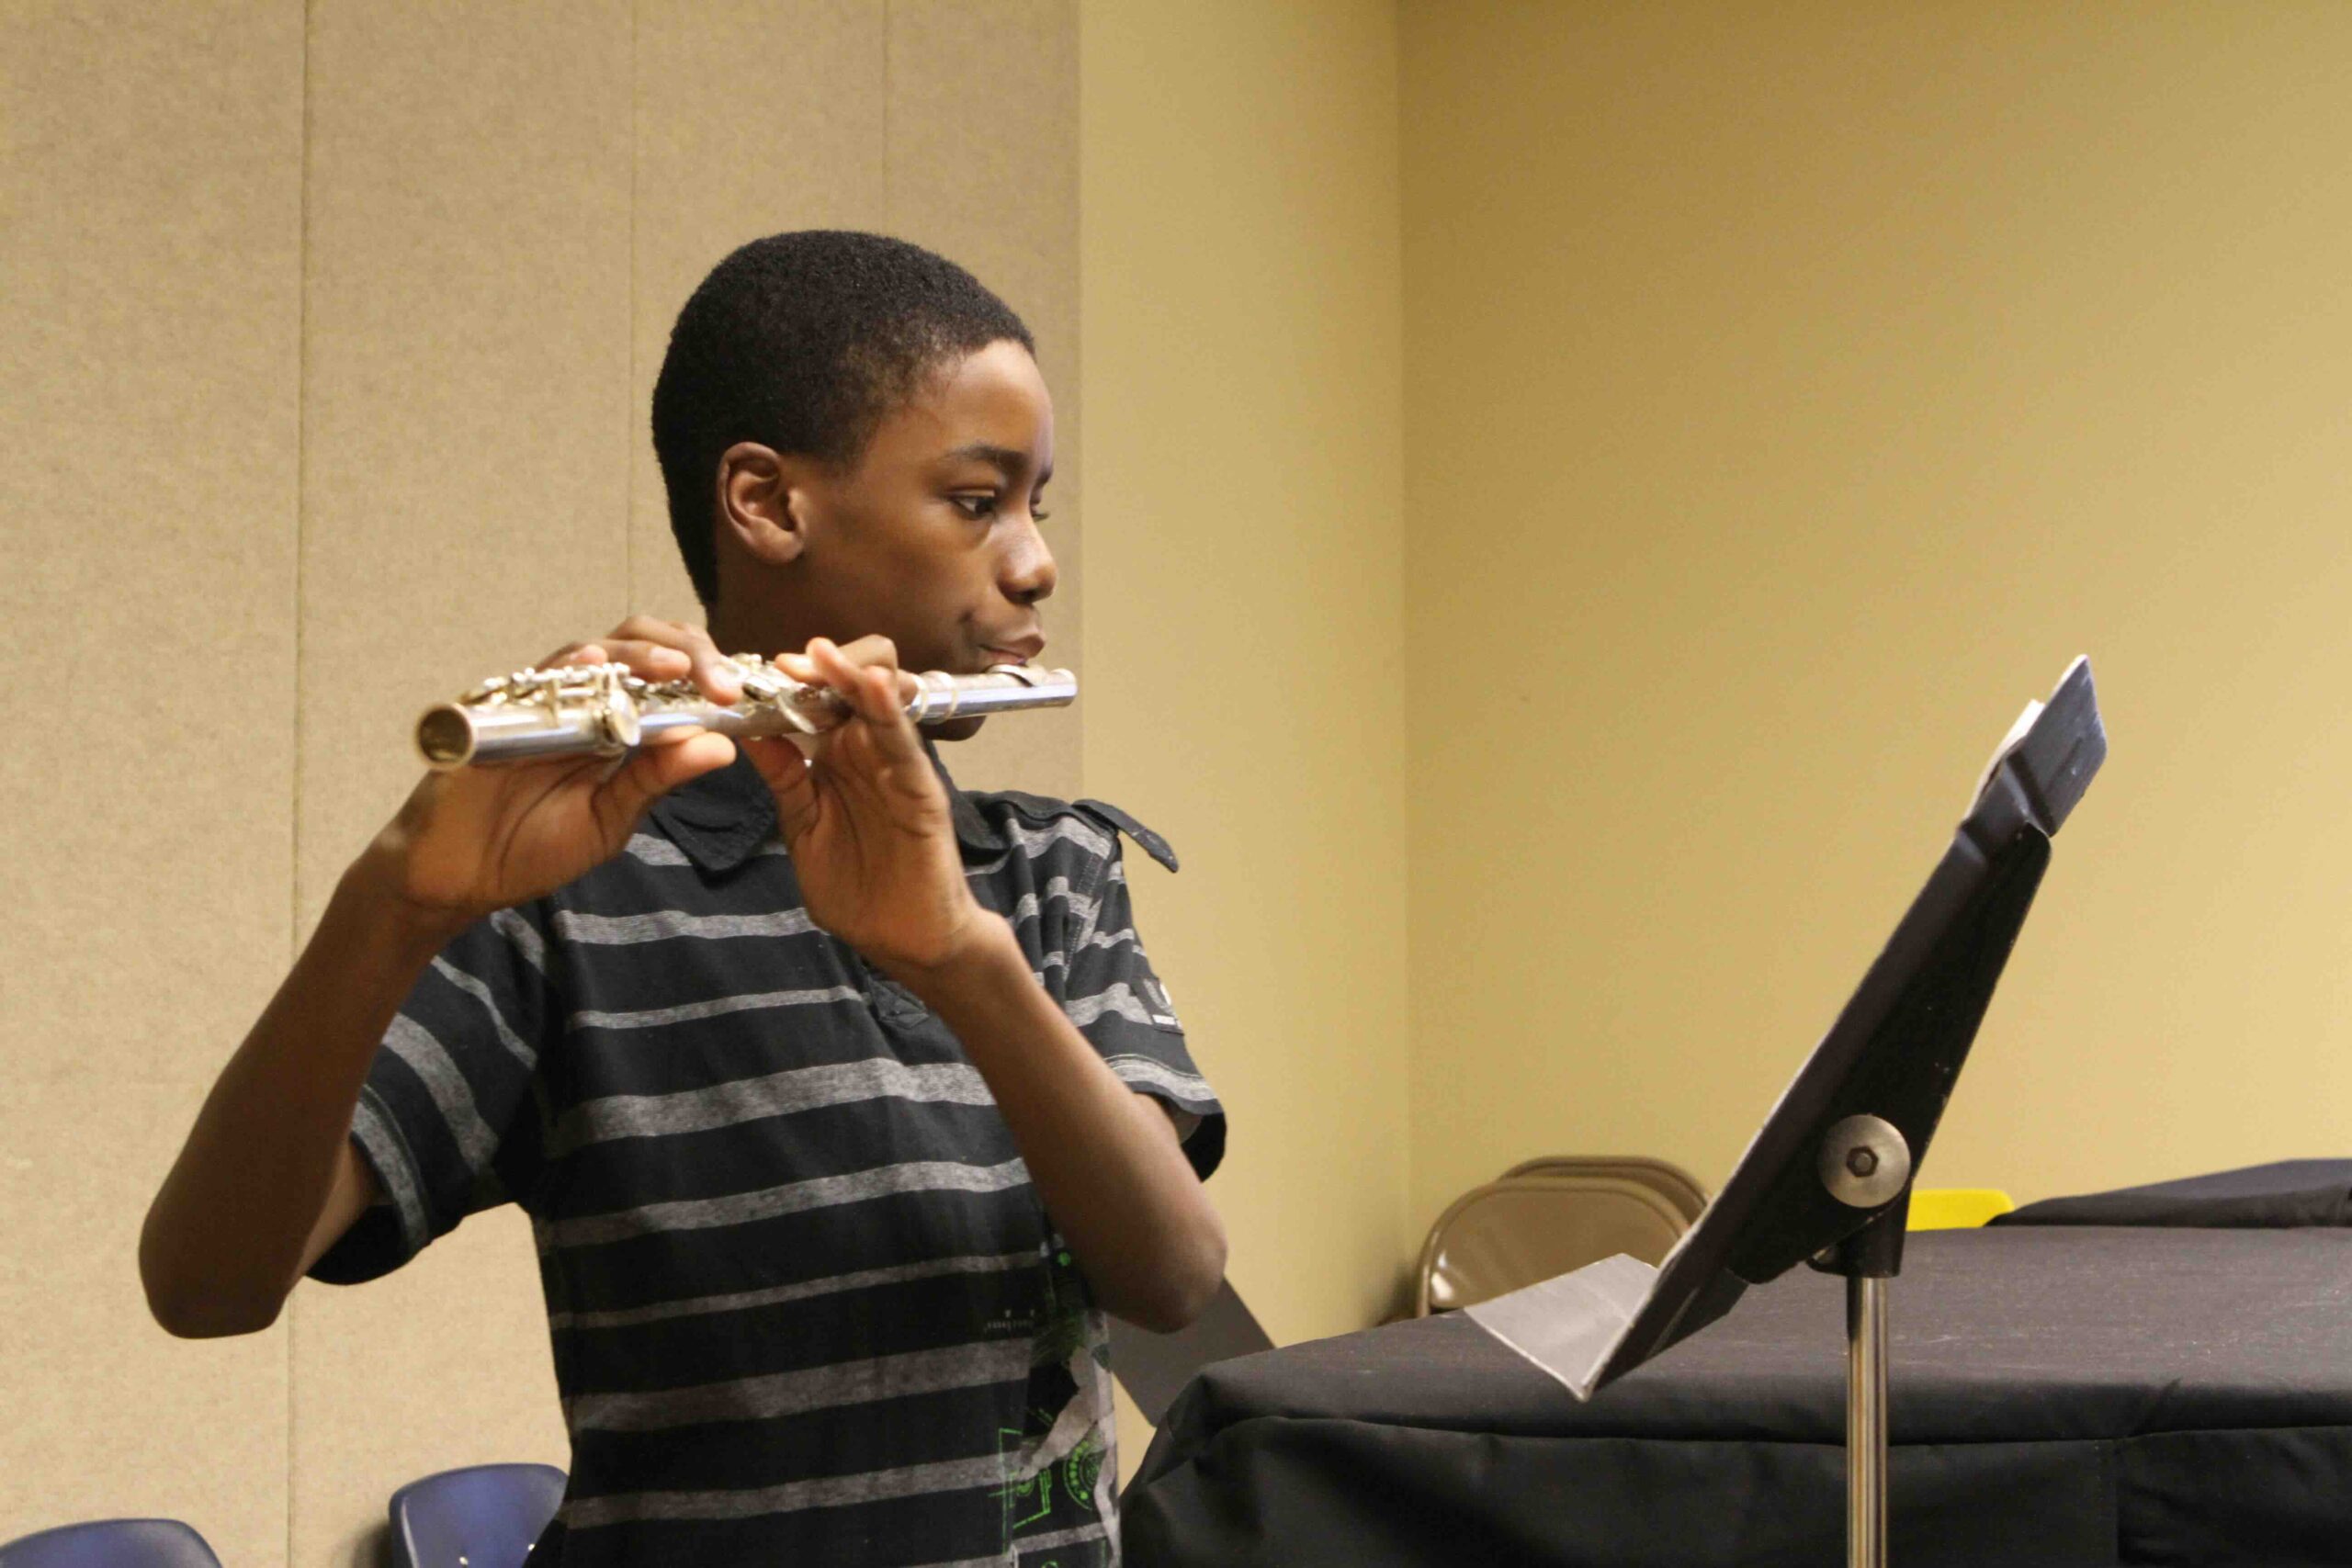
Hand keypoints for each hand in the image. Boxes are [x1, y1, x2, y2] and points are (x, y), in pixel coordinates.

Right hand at [364, 616, 742, 928]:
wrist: (457, 876)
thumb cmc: (532, 846)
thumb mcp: (610, 819)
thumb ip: (657, 779)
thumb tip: (722, 745)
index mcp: (617, 722)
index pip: (671, 674)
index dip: (711, 672)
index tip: (747, 693)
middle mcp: (582, 699)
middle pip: (640, 645)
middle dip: (687, 654)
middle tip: (721, 683)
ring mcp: (540, 699)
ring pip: (595, 650)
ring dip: (639, 654)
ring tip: (675, 668)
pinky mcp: (496, 710)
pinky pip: (534, 678)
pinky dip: (567, 667)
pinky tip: (591, 664)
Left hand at [740, 635, 998, 981]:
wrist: (905, 941)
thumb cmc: (858, 890)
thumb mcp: (804, 830)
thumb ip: (785, 782)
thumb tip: (749, 732)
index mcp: (836, 761)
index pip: (816, 704)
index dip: (789, 684)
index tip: (753, 673)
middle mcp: (868, 754)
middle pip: (849, 689)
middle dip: (821, 668)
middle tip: (785, 663)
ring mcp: (896, 768)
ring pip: (879, 704)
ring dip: (851, 675)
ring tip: (822, 655)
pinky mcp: (921, 790)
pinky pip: (905, 744)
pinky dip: (890, 713)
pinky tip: (873, 688)